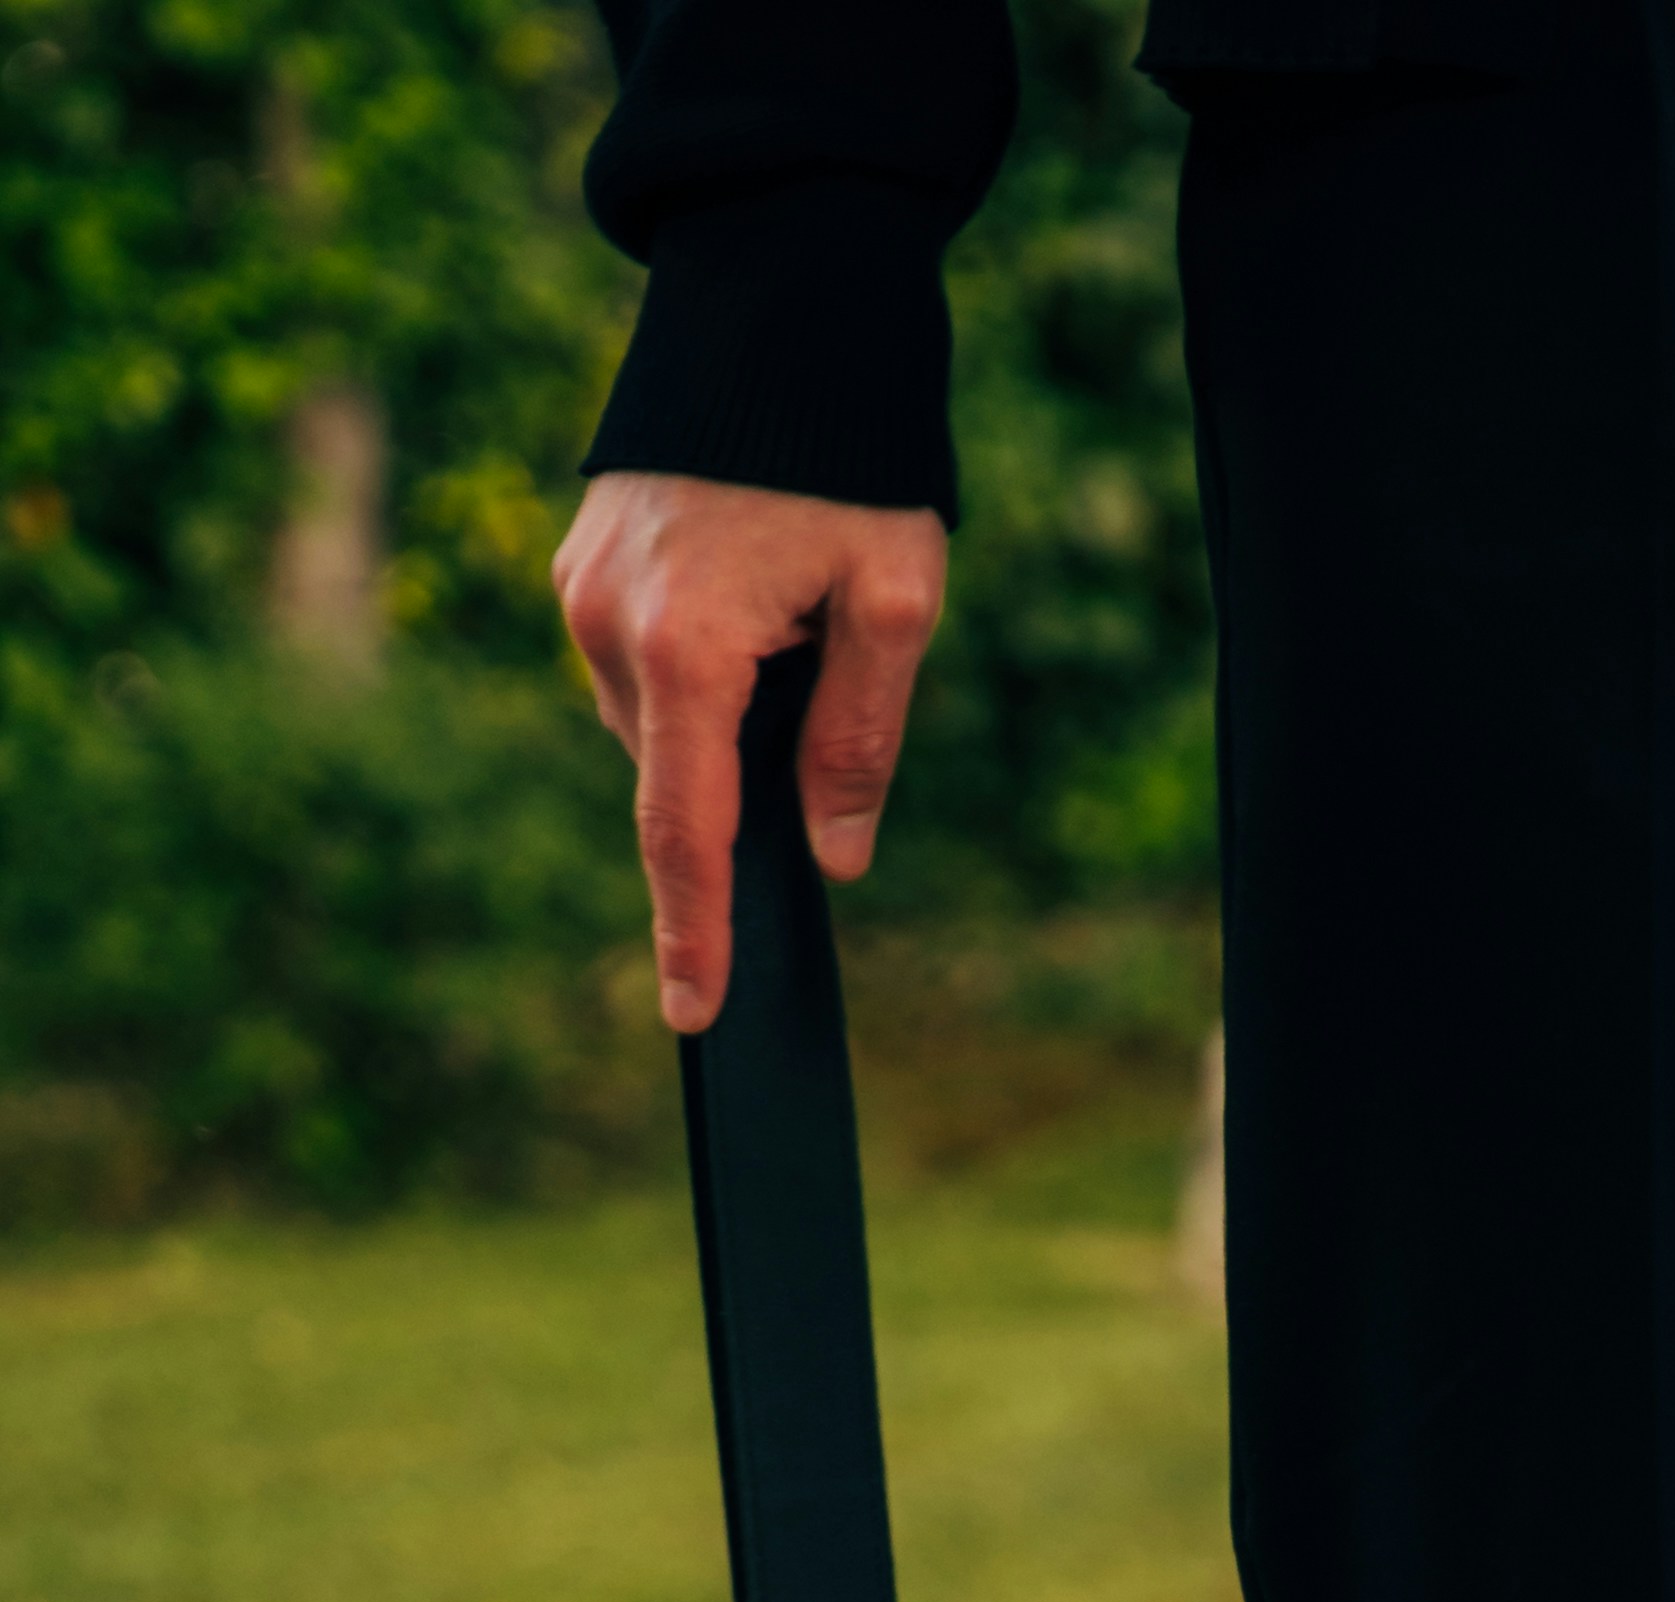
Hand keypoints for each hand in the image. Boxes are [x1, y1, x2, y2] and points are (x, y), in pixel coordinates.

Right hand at [553, 471, 948, 1031]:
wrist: (773, 311)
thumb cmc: (849, 457)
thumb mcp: (893, 604)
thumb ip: (858, 742)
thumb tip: (831, 855)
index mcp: (685, 649)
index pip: (686, 833)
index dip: (695, 932)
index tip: (695, 1016)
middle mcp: (608, 628)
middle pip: (680, 778)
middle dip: (742, 787)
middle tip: (825, 688)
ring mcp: (581, 591)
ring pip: (662, 724)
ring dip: (727, 717)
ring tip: (800, 618)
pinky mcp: (580, 563)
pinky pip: (642, 665)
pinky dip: (701, 673)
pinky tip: (754, 601)